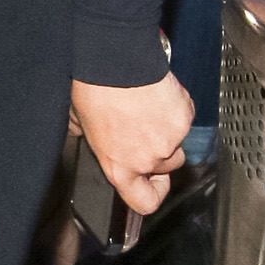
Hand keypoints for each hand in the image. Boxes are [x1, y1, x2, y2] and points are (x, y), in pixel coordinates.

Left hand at [70, 72, 193, 219]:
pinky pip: (183, 120)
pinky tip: (156, 97)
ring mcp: (171, 139)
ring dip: (166, 132)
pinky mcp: (185, 116)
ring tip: (146, 110)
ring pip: (176, 143)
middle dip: (157, 152)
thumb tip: (91, 138)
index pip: (145, 202)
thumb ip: (92, 142)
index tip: (150, 186)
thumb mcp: (80, 125)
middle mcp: (149, 159)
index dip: (150, 194)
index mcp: (120, 167)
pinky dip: (174, 111)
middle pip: (166, 168)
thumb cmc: (94, 90)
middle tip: (141, 129)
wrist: (115, 62)